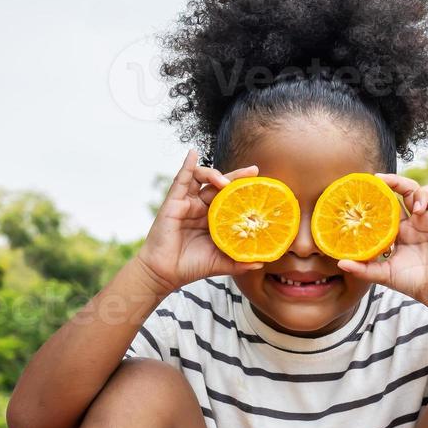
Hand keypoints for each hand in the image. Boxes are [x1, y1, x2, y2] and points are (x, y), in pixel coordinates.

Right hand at [133, 150, 265, 293]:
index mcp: (212, 219)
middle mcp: (200, 208)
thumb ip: (240, 260)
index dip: (244, 190)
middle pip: (219, 185)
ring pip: (201, 178)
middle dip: (236, 177)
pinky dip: (187, 165)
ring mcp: (186, 203)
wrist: (166, 274)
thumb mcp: (221, 262)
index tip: (261, 185)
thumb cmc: (191, 267)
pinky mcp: (173, 202)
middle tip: (253, 171)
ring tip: (225, 182)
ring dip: (214, 174)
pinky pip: (180, 179)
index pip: (230, 199)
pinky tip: (193, 154)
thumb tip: (261, 262)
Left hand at [335, 174, 427, 309]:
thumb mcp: (383, 274)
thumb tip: (340, 262)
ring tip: (418, 209)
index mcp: (401, 228)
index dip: (384, 190)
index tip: (372, 183)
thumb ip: (363, 268)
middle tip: (386, 181)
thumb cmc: (411, 282)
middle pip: (409, 189)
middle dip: (398, 181)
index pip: (392, 201)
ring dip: (425, 193)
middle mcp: (418, 220)